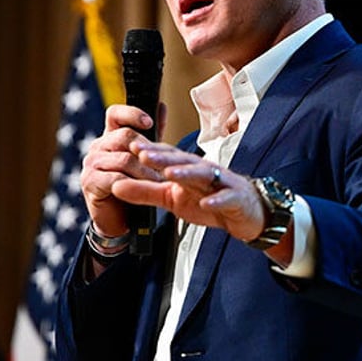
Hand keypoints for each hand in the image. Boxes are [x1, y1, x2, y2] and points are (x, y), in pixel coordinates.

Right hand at [80, 104, 163, 237]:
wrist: (119, 219)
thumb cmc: (132, 185)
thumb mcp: (143, 158)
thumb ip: (151, 135)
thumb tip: (161, 106)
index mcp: (109, 136)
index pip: (115, 114)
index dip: (132, 114)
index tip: (149, 123)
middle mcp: (98, 146)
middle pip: (124, 136)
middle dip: (147, 150)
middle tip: (164, 166)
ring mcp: (91, 163)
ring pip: (124, 159)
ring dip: (145, 172)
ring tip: (159, 182)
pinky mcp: (89, 182)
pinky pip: (115, 178)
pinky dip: (132, 185)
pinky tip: (142, 191)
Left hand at [112, 141, 266, 242]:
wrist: (246, 214)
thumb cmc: (209, 201)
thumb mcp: (171, 199)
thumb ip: (145, 192)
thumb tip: (116, 186)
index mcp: (186, 169)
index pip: (167, 156)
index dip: (149, 151)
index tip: (128, 146)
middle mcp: (203, 171)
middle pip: (182, 161)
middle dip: (163, 157)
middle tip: (143, 154)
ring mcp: (221, 183)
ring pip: (203, 175)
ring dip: (187, 173)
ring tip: (170, 173)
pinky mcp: (235, 200)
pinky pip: (226, 199)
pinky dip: (216, 200)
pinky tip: (206, 204)